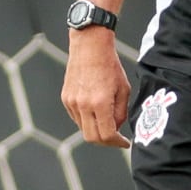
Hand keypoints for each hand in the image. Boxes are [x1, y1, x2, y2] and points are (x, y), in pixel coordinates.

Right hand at [62, 31, 130, 147]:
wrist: (89, 46)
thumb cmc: (110, 65)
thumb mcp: (124, 89)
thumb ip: (120, 113)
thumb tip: (116, 128)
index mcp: (100, 103)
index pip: (107, 135)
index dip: (117, 143)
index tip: (124, 142)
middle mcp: (83, 105)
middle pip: (92, 138)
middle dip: (106, 142)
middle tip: (116, 138)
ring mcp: (72, 102)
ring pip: (83, 129)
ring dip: (96, 130)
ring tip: (107, 121)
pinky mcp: (66, 99)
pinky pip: (76, 118)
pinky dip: (87, 120)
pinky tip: (95, 110)